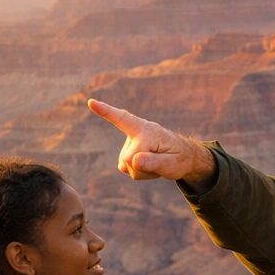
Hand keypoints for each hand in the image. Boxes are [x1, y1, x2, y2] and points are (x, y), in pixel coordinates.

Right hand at [88, 99, 215, 185]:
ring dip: (143, 171)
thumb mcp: (173, 164)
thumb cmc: (180, 158)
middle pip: (129, 161)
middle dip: (144, 169)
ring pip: (127, 166)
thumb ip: (155, 163)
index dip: (106, 111)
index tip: (91, 102)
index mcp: (147, 130)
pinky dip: (138, 172)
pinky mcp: (126, 153)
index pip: (123, 119)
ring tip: (157, 163)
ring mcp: (129, 143)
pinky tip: (149, 165)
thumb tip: (134, 161)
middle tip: (162, 165)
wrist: (183, 157)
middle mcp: (136, 133)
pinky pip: (126, 168)